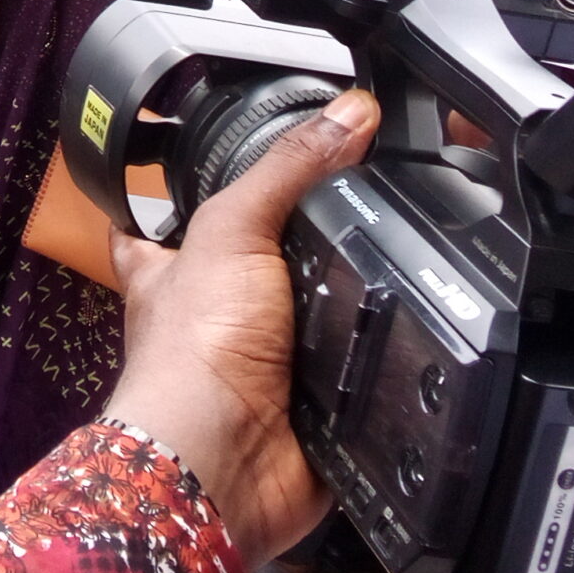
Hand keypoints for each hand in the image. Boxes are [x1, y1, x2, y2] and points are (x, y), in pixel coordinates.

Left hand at [101, 86, 378, 569]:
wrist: (224, 462)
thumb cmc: (192, 354)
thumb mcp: (233, 227)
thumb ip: (290, 167)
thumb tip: (350, 110)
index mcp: (172, 266)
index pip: (163, 213)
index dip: (179, 184)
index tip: (210, 153)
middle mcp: (213, 312)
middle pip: (259, 260)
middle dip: (302, 243)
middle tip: (354, 206)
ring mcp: (262, 360)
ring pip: (315, 313)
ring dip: (349, 300)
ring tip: (399, 259)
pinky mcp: (311, 403)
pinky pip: (357, 369)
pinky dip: (381, 353)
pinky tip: (410, 328)